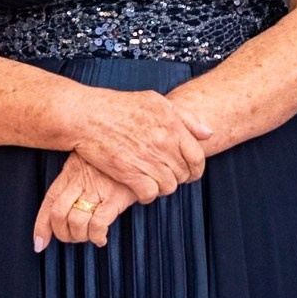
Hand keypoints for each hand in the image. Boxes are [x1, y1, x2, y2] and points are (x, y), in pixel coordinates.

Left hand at [33, 152, 128, 250]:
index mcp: (70, 173)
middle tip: (72, 238)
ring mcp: (97, 189)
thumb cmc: (113, 159)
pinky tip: (101, 238)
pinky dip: (97, 236)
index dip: (41, 226)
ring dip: (80, 236)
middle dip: (63, 234)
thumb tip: (64, 209)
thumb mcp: (87, 162)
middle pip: (59, 215)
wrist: (139, 149)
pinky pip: (98, 223)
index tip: (40, 244)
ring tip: (89, 236)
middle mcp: (80, 181)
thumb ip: (74, 181)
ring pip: (76, 221)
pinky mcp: (116, 196)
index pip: (49, 202)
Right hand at [72, 89, 213, 203]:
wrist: (88, 116)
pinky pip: (149, 194)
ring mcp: (147, 159)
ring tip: (154, 181)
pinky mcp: (130, 173)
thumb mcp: (157, 101)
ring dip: (163, 187)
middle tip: (168, 176)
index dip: (197, 169)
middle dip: (179, 178)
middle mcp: (163, 143)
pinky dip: (147, 195)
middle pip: (183, 174)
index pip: (198, 157)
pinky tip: (141, 188)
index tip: (191, 172)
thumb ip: (186, 117)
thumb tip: (208, 133)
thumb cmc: (120, 106)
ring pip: (168, 186)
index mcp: (172, 125)